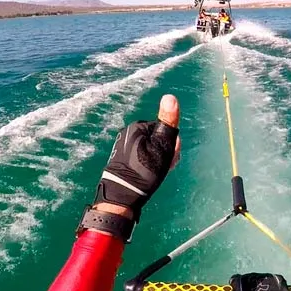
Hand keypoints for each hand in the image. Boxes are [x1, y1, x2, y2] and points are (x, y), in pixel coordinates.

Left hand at [93, 94, 180, 220]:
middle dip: (163, 152)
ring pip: (149, 150)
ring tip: (155, 173)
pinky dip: (145, 166)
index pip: (163, 130)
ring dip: (156, 160)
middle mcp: (127, 133)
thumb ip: (167, 122)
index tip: (170, 157)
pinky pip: (140, 158)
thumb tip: (170, 96)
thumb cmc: (145, 169)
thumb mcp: (162, 145)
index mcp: (137, 127)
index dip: (171, 144)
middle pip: (156, 140)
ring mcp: (122, 146)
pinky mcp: (119, 159)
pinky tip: (146, 176)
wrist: (122, 194)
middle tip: (163, 166)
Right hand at [228, 273, 290, 290]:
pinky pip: (274, 281)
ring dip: (262, 287)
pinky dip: (274, 287)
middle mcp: (252, 275)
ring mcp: (265, 276)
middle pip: (249, 279)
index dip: (236, 286)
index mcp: (240, 281)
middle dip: (250, 286)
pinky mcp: (277, 278)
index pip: (235, 279)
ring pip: (262, 280)